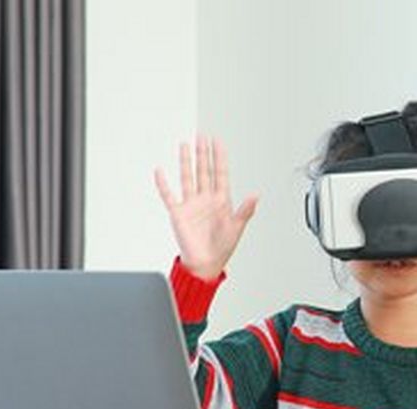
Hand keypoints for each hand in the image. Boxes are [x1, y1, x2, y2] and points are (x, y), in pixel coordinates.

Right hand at [154, 136, 257, 279]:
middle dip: (203, 153)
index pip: (220, 173)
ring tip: (185, 145)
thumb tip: (256, 195)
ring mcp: (191, 205)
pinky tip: (161, 172)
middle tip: (202, 137)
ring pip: (188, 177)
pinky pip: (169, 195)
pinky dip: (164, 184)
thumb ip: (245, 210)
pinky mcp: (178, 213)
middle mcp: (205, 200)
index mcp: (221, 201)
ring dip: (186, 162)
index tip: (218, 142)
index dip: (219, 158)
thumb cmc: (221, 248)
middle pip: (204, 171)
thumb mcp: (237, 228)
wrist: (205, 264)